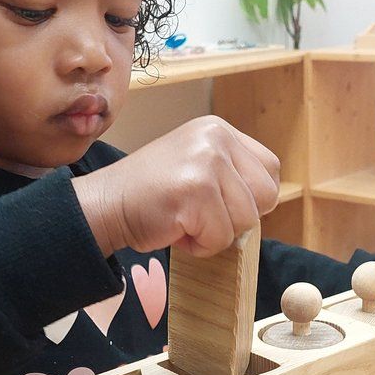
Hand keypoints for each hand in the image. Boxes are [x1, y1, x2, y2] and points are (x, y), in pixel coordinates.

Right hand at [73, 115, 279, 257]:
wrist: (104, 204)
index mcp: (219, 129)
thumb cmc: (150, 195)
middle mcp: (216, 138)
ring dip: (216, 233)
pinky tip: (175, 229)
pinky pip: (222, 237)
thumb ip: (231, 175)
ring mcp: (207, 162)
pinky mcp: (196, 190)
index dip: (252, 198)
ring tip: (184, 221)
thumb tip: (265, 203)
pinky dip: (201, 245)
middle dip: (238, 217)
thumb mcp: (197, 166)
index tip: (220, 204)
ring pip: (246, 219)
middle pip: (267, 195)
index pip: (270, 168)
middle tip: (200, 215)